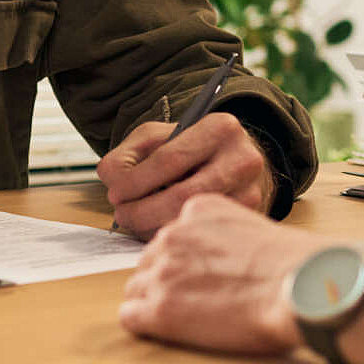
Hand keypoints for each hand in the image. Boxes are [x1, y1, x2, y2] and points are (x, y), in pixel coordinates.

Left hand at [97, 112, 273, 238]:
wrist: (237, 164)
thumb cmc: (191, 150)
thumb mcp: (158, 137)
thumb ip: (128, 155)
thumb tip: (113, 182)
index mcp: (220, 129)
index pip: (170, 160)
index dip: (135, 181)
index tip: (114, 194)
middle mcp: (243, 160)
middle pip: (181, 196)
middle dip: (141, 210)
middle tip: (121, 214)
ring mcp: (250, 194)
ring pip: (191, 221)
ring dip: (153, 227)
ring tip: (137, 221)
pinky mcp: (249, 220)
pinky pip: (201, 234)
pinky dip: (173, 234)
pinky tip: (160, 227)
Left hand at [119, 193, 315, 353]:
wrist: (296, 285)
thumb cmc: (291, 262)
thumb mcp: (251, 225)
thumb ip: (223, 234)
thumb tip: (218, 258)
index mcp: (197, 208)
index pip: (170, 235)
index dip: (183, 260)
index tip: (198, 274)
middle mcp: (173, 234)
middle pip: (149, 261)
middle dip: (165, 279)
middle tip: (192, 298)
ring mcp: (163, 271)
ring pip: (136, 287)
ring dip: (154, 301)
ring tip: (184, 315)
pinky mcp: (159, 309)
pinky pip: (130, 316)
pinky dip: (145, 324)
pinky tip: (167, 328)